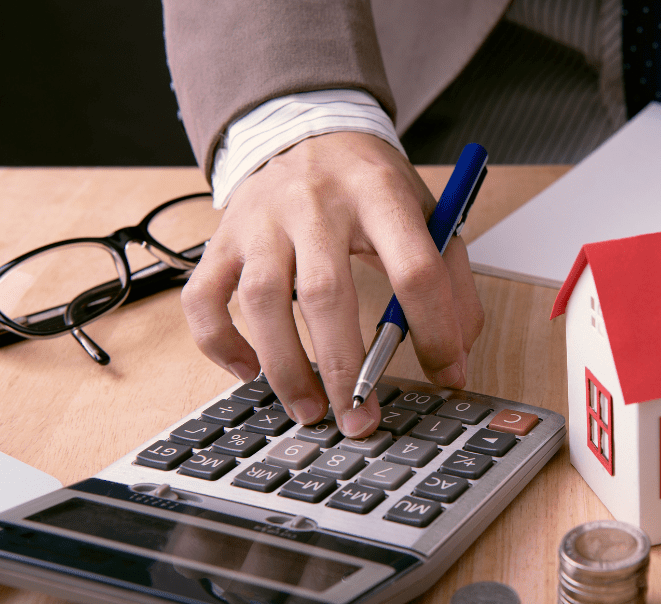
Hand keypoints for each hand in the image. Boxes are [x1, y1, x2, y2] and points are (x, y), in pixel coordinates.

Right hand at [182, 132, 484, 437]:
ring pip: (261, 300)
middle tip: (360, 419)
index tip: (444, 375)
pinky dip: (221, 344)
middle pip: (326, 292)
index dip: (434, 329)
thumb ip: (451, 282)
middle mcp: (315, 203)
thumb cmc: (371, 186)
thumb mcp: (427, 214)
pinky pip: (204, 298)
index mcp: (379, 194)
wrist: (306, 128)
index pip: (415, 268)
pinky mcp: (223, 238)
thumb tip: (456, 359)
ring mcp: (261, 220)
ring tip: (310, 410)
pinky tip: (249, 372)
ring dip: (284, 366)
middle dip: (344, 366)